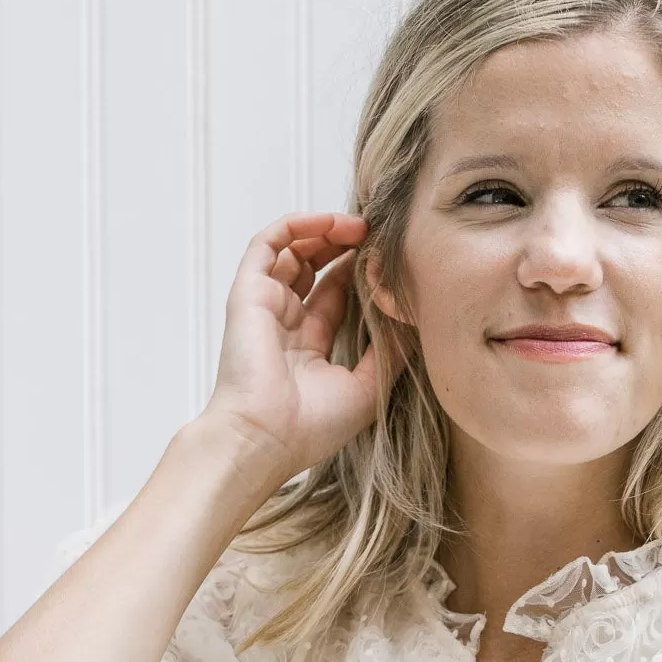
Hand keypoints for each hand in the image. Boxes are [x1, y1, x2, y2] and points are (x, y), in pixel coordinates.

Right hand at [201, 210, 380, 487]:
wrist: (264, 438)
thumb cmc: (311, 427)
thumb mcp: (367, 388)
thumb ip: (391, 352)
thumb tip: (412, 315)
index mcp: (309, 347)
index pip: (336, 296)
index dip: (360, 273)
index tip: (388, 259)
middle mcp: (285, 323)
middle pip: (315, 268)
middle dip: (345, 246)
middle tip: (377, 234)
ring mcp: (266, 306)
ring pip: (292, 250)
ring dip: (325, 231)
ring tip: (360, 226)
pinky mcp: (249, 292)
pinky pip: (269, 244)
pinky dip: (297, 225)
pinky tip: (331, 222)